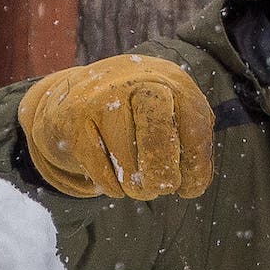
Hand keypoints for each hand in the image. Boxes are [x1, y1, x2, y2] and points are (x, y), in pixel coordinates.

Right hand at [17, 54, 215, 200]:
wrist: (76, 94)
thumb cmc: (137, 112)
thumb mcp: (171, 114)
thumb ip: (190, 142)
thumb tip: (195, 183)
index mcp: (171, 81)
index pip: (193, 125)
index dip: (196, 164)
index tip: (190, 188)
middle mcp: (137, 82)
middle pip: (158, 133)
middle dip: (162, 172)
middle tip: (161, 189)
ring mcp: (101, 98)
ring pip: (126, 158)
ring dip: (135, 186)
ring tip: (137, 186)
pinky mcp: (73, 119)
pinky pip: (98, 167)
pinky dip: (111, 185)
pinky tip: (115, 184)